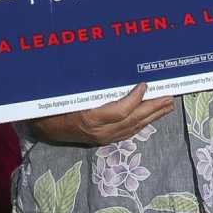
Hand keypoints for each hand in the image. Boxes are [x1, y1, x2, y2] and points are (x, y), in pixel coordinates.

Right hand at [32, 82, 173, 145]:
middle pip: (133, 119)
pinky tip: (151, 117)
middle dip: (153, 108)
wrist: (43, 128)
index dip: (136, 98)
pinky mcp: (104, 141)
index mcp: (91, 118)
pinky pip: (128, 132)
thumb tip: (112, 71)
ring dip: (152, 116)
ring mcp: (103, 138)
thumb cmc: (54, 107)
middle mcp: (100, 132)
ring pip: (134, 127)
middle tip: (169, 97)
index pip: (121, 110)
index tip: (145, 84)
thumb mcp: (69, 94)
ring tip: (167, 105)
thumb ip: (91, 87)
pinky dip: (142, 123)